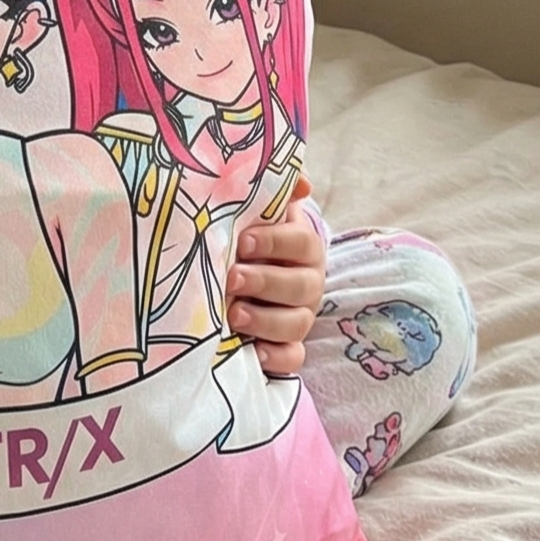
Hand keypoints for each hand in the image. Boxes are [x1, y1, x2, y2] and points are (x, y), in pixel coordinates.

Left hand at [227, 175, 323, 375]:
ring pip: (296, 324)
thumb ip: (277, 189)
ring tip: (233, 314)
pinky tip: (254, 352)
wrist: (241, 268)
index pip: (302, 241)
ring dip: (265, 320)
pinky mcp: (286, 346)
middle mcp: (307, 282)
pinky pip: (292, 358)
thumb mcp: (257, 209)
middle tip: (232, 278)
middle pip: (300, 286)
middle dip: (265, 282)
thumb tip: (302, 182)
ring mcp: (298, 316)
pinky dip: (276, 357)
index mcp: (303, 246)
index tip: (243, 241)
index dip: (275, 242)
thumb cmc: (247, 234)